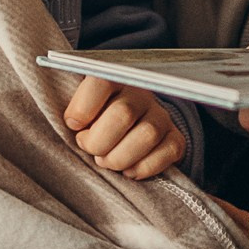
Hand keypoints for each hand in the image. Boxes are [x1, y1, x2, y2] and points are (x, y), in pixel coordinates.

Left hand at [61, 71, 186, 180]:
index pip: (100, 82)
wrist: (128, 125)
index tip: (74, 125)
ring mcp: (160, 115)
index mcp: (113, 79)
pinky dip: (143, 168)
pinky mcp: (175, 137)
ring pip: (147, 135)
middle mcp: (140, 94)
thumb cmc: (95, 119)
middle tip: (90, 148)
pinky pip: (168, 152)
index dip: (82, 109)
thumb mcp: (80, 109)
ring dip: (119, 158)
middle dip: (99, 141)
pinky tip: (129, 169)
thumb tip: (73, 124)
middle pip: (122, 114)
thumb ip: (75, 112)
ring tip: (106, 161)